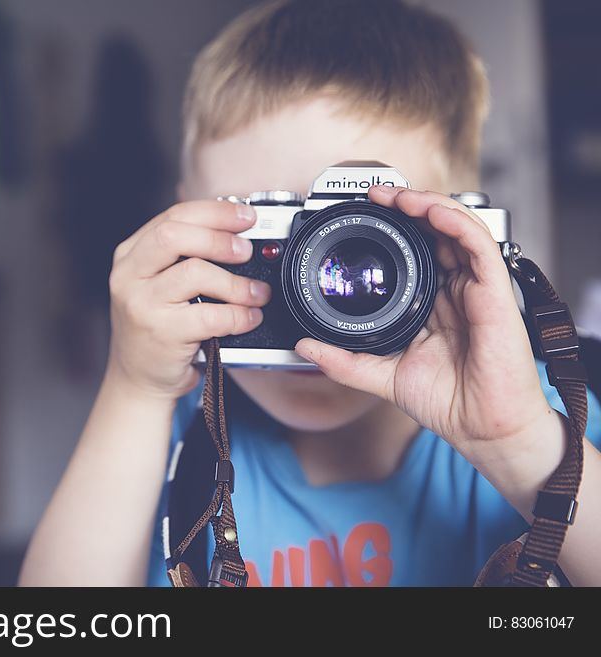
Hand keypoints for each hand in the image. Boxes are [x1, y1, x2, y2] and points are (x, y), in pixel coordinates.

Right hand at [107, 200, 270, 399]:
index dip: (214, 212)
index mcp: (130, 255)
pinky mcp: (161, 333)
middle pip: (175, 236)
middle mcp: (129, 276)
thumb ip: (183, 257)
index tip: (244, 216)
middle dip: (219, 238)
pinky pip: (210, 315)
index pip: (172, 217)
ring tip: (256, 292)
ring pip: (195, 273)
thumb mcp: (156, 284)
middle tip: (246, 250)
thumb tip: (235, 233)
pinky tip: (248, 318)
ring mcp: (142, 305)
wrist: (137, 379)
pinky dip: (238, 315)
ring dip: (236, 282)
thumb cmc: (155, 329)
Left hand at [294, 186, 554, 456]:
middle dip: (407, 205)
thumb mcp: (381, 375)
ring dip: (427, 204)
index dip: (394, 227)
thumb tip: (304, 346)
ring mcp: (476, 287)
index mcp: (434, 302)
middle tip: (376, 195)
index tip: (364, 213)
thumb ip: (343, 360)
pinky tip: (430, 211)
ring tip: (396, 196)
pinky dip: (454, 221)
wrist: (481, 428)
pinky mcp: (494, 292)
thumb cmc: (447, 402)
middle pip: (436, 230)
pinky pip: (478, 244)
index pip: (417, 250)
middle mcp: (456, 289)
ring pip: (457, 227)